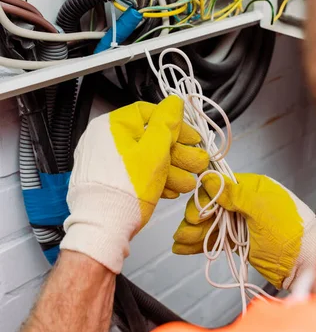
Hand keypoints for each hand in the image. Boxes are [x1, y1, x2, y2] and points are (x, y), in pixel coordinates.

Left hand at [61, 96, 208, 273]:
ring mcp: (104, 162)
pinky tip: (171, 190)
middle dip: (178, 153)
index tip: (191, 136)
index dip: (175, 124)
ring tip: (188, 183)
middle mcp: (104, 140)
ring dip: (171, 169)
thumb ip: (167, 123)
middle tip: (196, 162)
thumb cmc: (125, 190)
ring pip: (145, 159)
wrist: (103, 228)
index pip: (148, 113)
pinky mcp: (108, 182)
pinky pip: (135, 174)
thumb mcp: (155, 151)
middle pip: (149, 138)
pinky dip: (154, 180)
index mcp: (112, 126)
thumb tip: (174, 102)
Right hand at [173, 173, 315, 289]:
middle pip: (211, 206)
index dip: (205, 197)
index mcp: (253, 188)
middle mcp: (245, 203)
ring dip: (194, 232)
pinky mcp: (239, 242)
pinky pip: (215, 239)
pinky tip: (184, 248)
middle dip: (197, 217)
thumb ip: (236, 194)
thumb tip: (210, 180)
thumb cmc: (292, 232)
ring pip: (210, 224)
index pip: (221, 186)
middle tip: (190, 227)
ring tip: (181, 241)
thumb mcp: (264, 209)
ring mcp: (241, 223)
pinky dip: (199, 244)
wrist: (307, 265)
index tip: (197, 210)